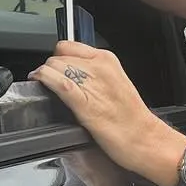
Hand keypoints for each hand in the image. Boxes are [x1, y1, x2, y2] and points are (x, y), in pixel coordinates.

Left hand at [30, 43, 183, 185]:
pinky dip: (45, 80)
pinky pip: (58, 83)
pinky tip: (40, 83)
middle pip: (58, 56)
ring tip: (42, 83)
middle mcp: (98, 67)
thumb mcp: (115, 84)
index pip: (68, 46)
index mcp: (107, 60)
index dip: (57, 57)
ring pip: (54, 66)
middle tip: (49, 81)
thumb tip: (73, 75)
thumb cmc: (132, 119)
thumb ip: (94, 76)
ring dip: (43, 74)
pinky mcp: (84, 102)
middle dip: (50, 68)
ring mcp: (91, 83)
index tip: (56, 68)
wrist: (144, 139)